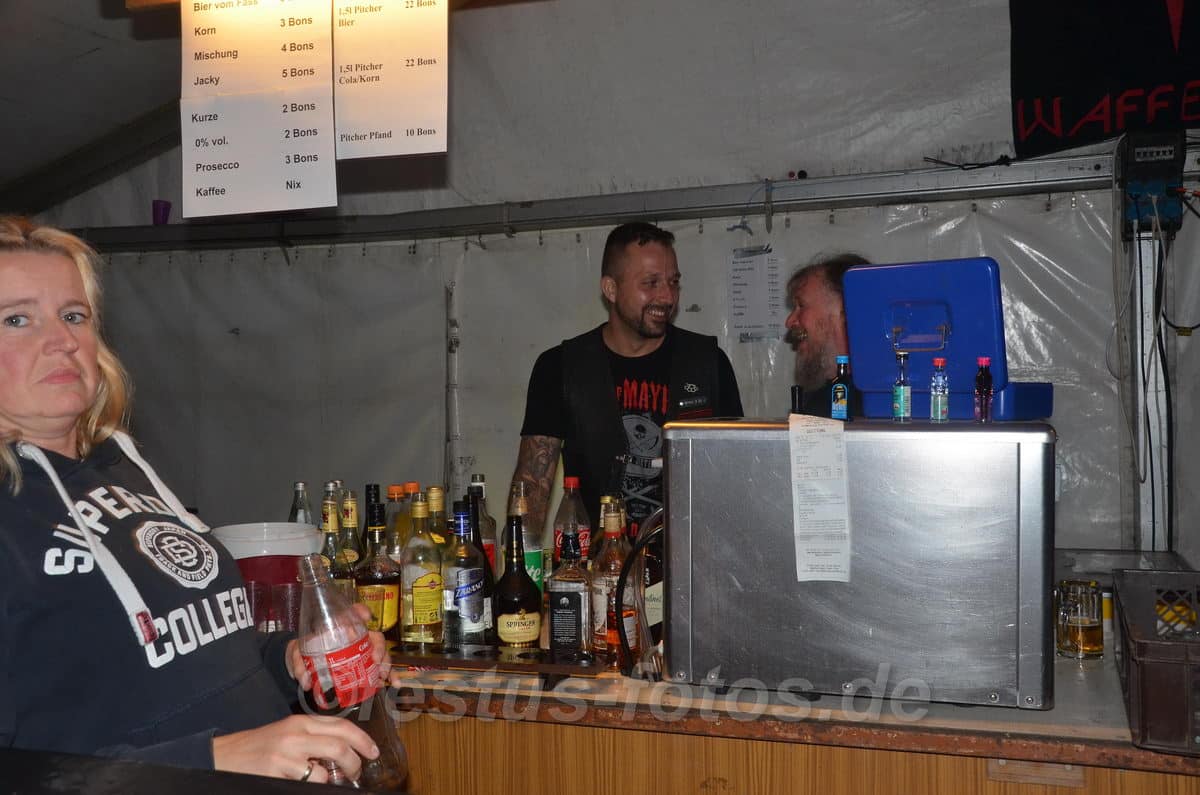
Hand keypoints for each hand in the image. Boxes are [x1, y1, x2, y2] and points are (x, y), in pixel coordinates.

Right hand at [212, 714, 377, 782]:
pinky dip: (315, 786)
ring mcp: (285, 754)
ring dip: (334, 781)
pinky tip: (309, 785)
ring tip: (331, 783)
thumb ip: (313, 736)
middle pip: (339, 745)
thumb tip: (343, 750)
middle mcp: (295, 734)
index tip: (373, 751)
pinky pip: (307, 783)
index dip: (363, 739)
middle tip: (356, 772)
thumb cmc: (257, 746)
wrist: (223, 756)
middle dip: (354, 762)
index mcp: (301, 721)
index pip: (341, 726)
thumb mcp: (287, 733)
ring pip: (325, 770)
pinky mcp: (275, 772)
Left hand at [287, 603, 390, 689]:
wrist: (304, 667)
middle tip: (375, 660)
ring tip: (383, 676)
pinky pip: (380, 670)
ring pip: (382, 653)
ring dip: (386, 664)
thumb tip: (307, 681)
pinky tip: (394, 684)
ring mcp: (362, 654)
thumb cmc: (303, 653)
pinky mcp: (365, 668)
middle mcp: (356, 639)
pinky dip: (390, 677)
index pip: (353, 613)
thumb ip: (300, 665)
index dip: (361, 613)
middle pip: (374, 636)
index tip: (366, 617)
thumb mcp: (297, 654)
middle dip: (379, 647)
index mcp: (340, 628)